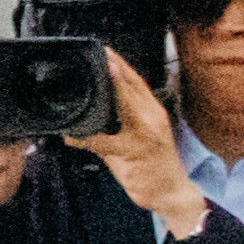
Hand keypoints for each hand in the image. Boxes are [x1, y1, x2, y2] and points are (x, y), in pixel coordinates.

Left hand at [84, 49, 205, 224]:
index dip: (123, 66)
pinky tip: (72, 136)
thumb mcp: (136, 137)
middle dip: (118, 70)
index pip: (138, 84)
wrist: (171, 192)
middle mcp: (153, 120)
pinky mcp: (135, 154)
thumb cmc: (150, 164)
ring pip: (127, 108)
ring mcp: (146, 136)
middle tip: (102, 54)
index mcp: (152, 113)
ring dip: (114, 91)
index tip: (107, 51)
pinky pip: (107, 143)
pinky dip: (87, 138)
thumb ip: (116, 123)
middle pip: (135, 89)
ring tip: (100, 77)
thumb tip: (90, 113)